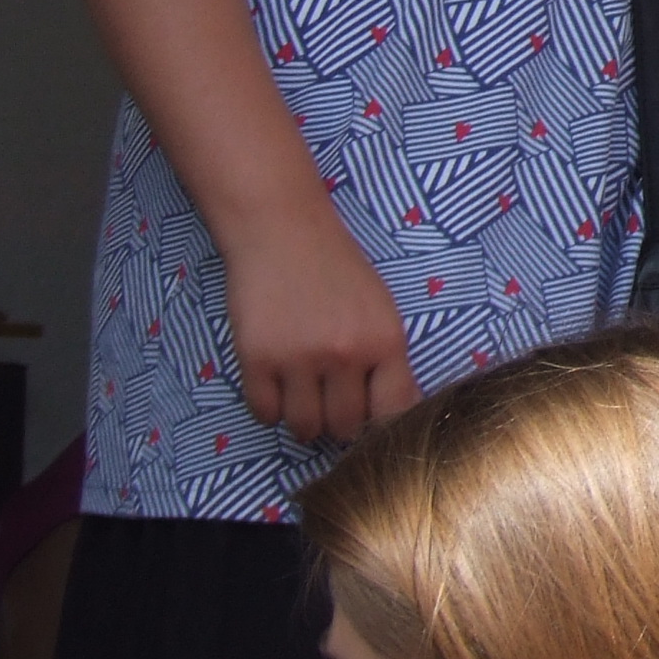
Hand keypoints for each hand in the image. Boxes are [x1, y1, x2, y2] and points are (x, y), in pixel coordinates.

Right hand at [220, 207, 419, 443]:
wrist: (282, 230)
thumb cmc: (336, 269)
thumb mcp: (380, 310)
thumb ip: (390, 362)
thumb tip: (401, 414)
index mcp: (385, 340)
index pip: (393, 414)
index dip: (381, 427)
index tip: (367, 421)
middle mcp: (346, 353)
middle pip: (345, 428)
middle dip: (338, 422)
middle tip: (328, 400)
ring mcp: (299, 358)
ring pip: (304, 427)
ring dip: (302, 418)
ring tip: (302, 392)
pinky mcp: (257, 358)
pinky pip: (265, 413)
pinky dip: (269, 407)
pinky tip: (275, 383)